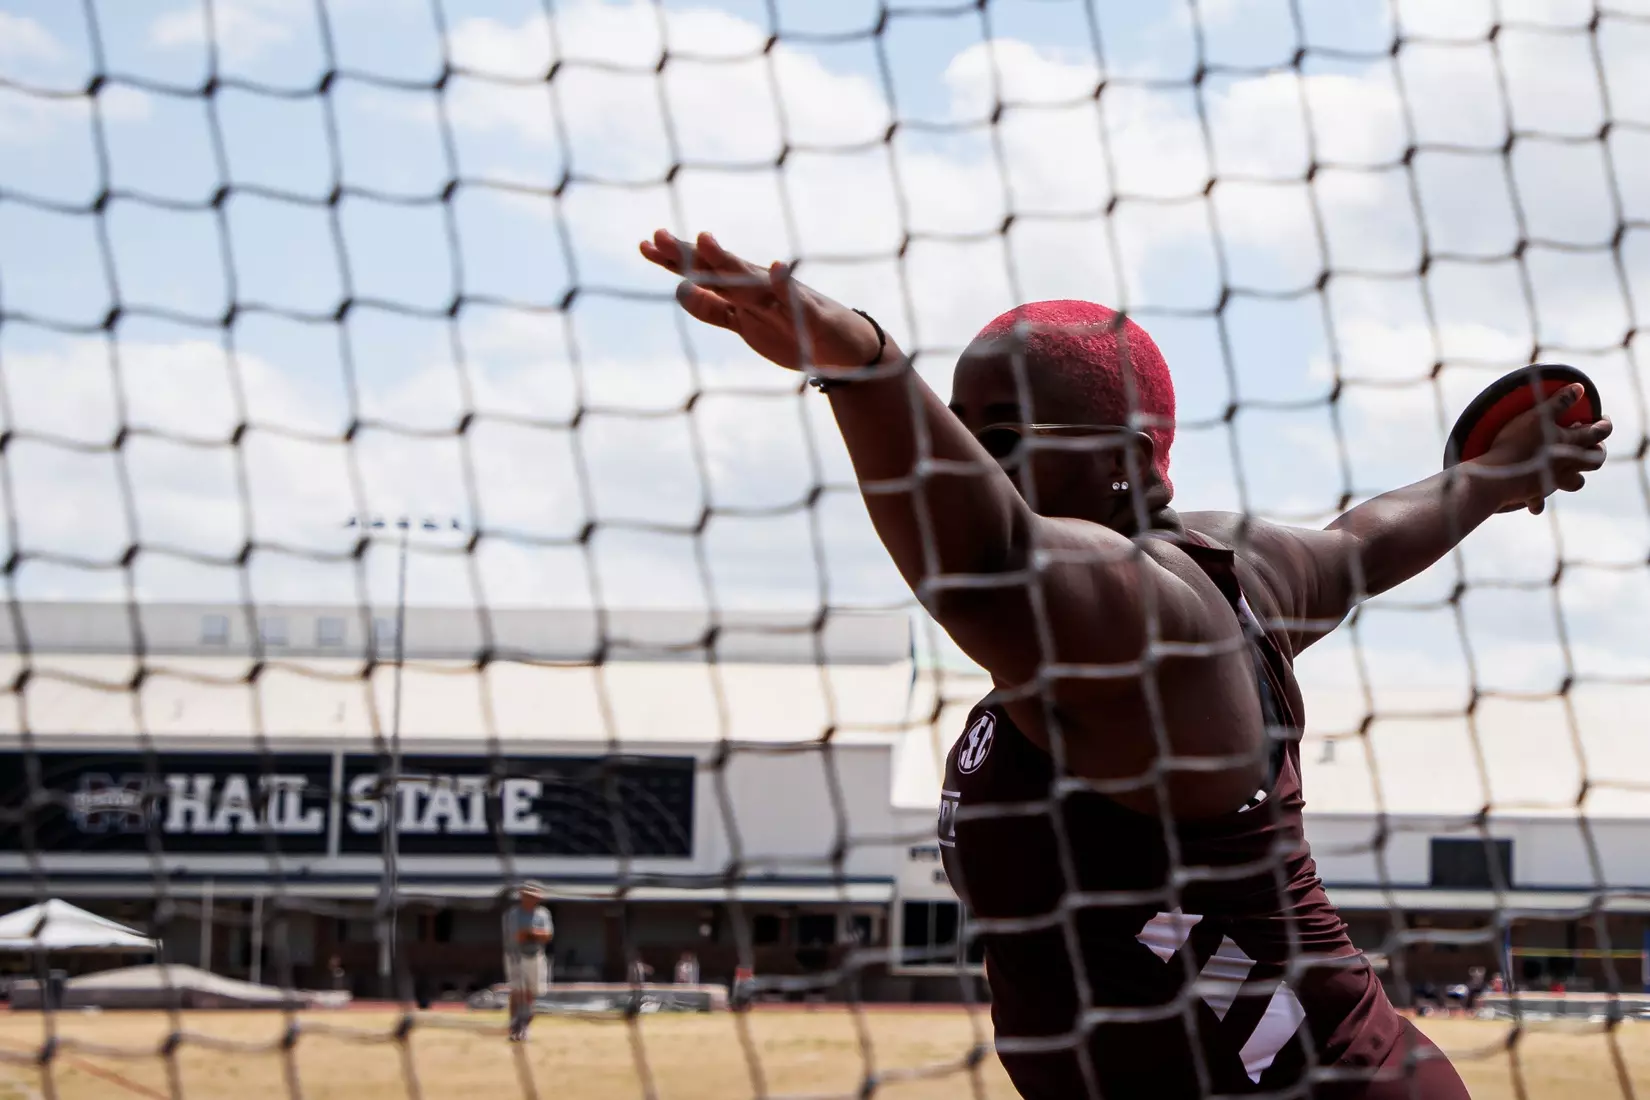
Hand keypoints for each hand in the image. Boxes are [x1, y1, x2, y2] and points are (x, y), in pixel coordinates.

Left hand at [638, 230, 889, 372]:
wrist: (844, 348)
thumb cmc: (793, 331)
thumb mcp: (744, 322)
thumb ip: (713, 308)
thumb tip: (679, 288)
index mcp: (741, 292)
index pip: (701, 273)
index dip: (673, 260)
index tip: (644, 244)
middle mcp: (758, 289)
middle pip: (717, 271)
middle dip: (688, 256)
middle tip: (658, 236)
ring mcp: (781, 301)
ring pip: (748, 281)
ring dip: (726, 261)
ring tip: (703, 239)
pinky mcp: (806, 316)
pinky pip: (794, 299)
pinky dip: (785, 283)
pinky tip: (777, 266)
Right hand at [1469, 383, 1611, 514]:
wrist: (1497, 476)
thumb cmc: (1516, 443)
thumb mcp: (1537, 417)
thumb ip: (1559, 402)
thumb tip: (1580, 388)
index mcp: (1570, 443)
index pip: (1598, 432)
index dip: (1604, 424)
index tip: (1604, 419)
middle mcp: (1567, 464)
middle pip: (1595, 460)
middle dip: (1597, 450)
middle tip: (1592, 443)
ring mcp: (1553, 480)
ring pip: (1576, 483)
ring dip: (1577, 476)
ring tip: (1569, 469)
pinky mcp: (1535, 493)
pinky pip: (1539, 502)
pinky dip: (1539, 502)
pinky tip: (1535, 503)